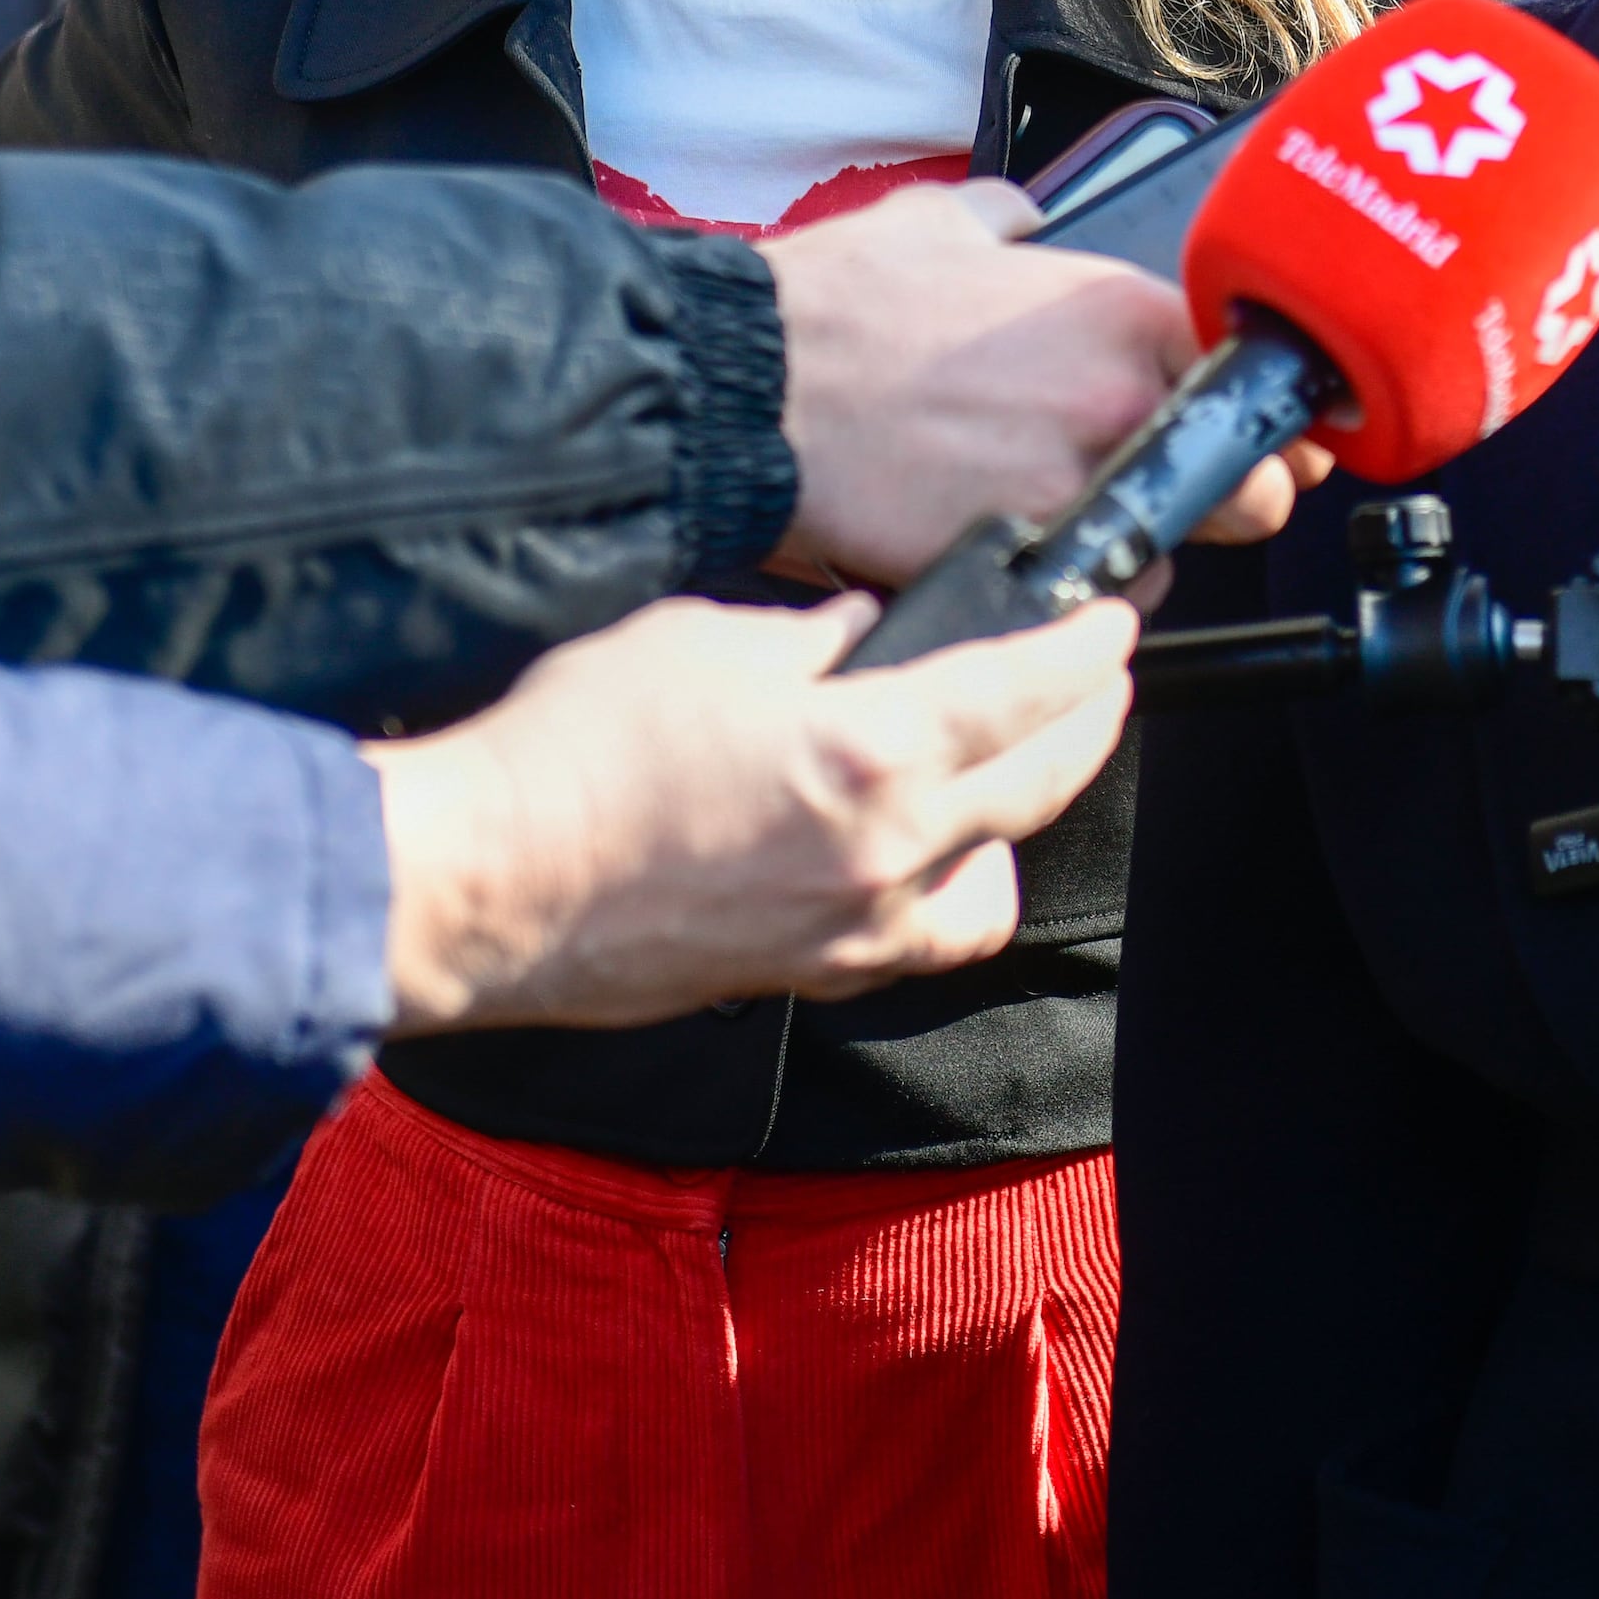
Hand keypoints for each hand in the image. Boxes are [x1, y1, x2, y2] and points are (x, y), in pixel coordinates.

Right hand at [365, 592, 1136, 1035]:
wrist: (488, 883)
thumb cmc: (575, 754)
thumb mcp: (704, 639)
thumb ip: (810, 636)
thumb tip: (864, 631)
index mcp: (872, 752)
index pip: (1025, 690)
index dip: (1084, 649)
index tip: (1111, 622)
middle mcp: (887, 853)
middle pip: (1040, 784)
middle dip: (1087, 722)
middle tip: (1098, 680)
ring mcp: (854, 930)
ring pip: (996, 880)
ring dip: (1024, 820)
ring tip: (1012, 769)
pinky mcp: (809, 976)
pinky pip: (923, 938)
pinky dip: (947, 890)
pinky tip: (925, 853)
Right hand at [761, 181, 1298, 588]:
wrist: (747, 390)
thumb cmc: (829, 309)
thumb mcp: (936, 222)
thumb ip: (1007, 218)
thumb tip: (1023, 215)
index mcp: (1118, 308)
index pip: (1254, 372)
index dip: (1263, 409)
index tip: (1255, 427)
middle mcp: (1118, 395)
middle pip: (1256, 479)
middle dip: (1241, 494)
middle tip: (1190, 492)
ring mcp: (1077, 483)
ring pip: (1185, 546)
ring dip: (1158, 544)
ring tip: (1092, 524)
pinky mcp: (1026, 555)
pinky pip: (1102, 594)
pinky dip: (1089, 591)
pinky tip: (1043, 559)